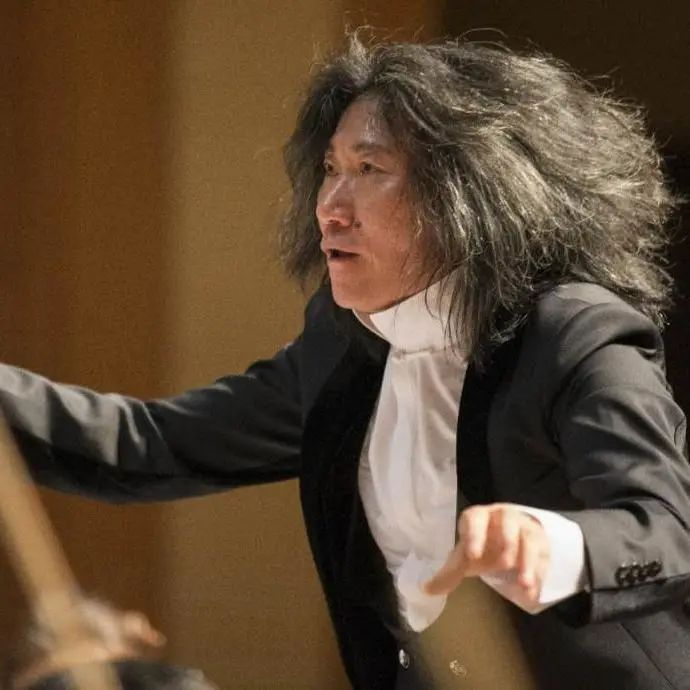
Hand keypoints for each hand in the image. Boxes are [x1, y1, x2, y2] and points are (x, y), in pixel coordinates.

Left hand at [423, 503, 549, 608]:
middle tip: (504, 564)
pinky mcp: (541, 542)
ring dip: (528, 561)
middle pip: (507, 521)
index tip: (472, 555)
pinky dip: (539, 575)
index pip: (475, 518)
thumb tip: (426, 589)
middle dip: (507, 543)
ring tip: (524, 583)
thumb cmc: (482, 544)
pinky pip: (543, 556)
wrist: (509, 539)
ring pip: (529, 538)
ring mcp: (524, 527)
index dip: (474, 535)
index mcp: (479, 517)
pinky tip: (532, 593)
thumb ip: (450, 572)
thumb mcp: (467, 557)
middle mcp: (503, 517)